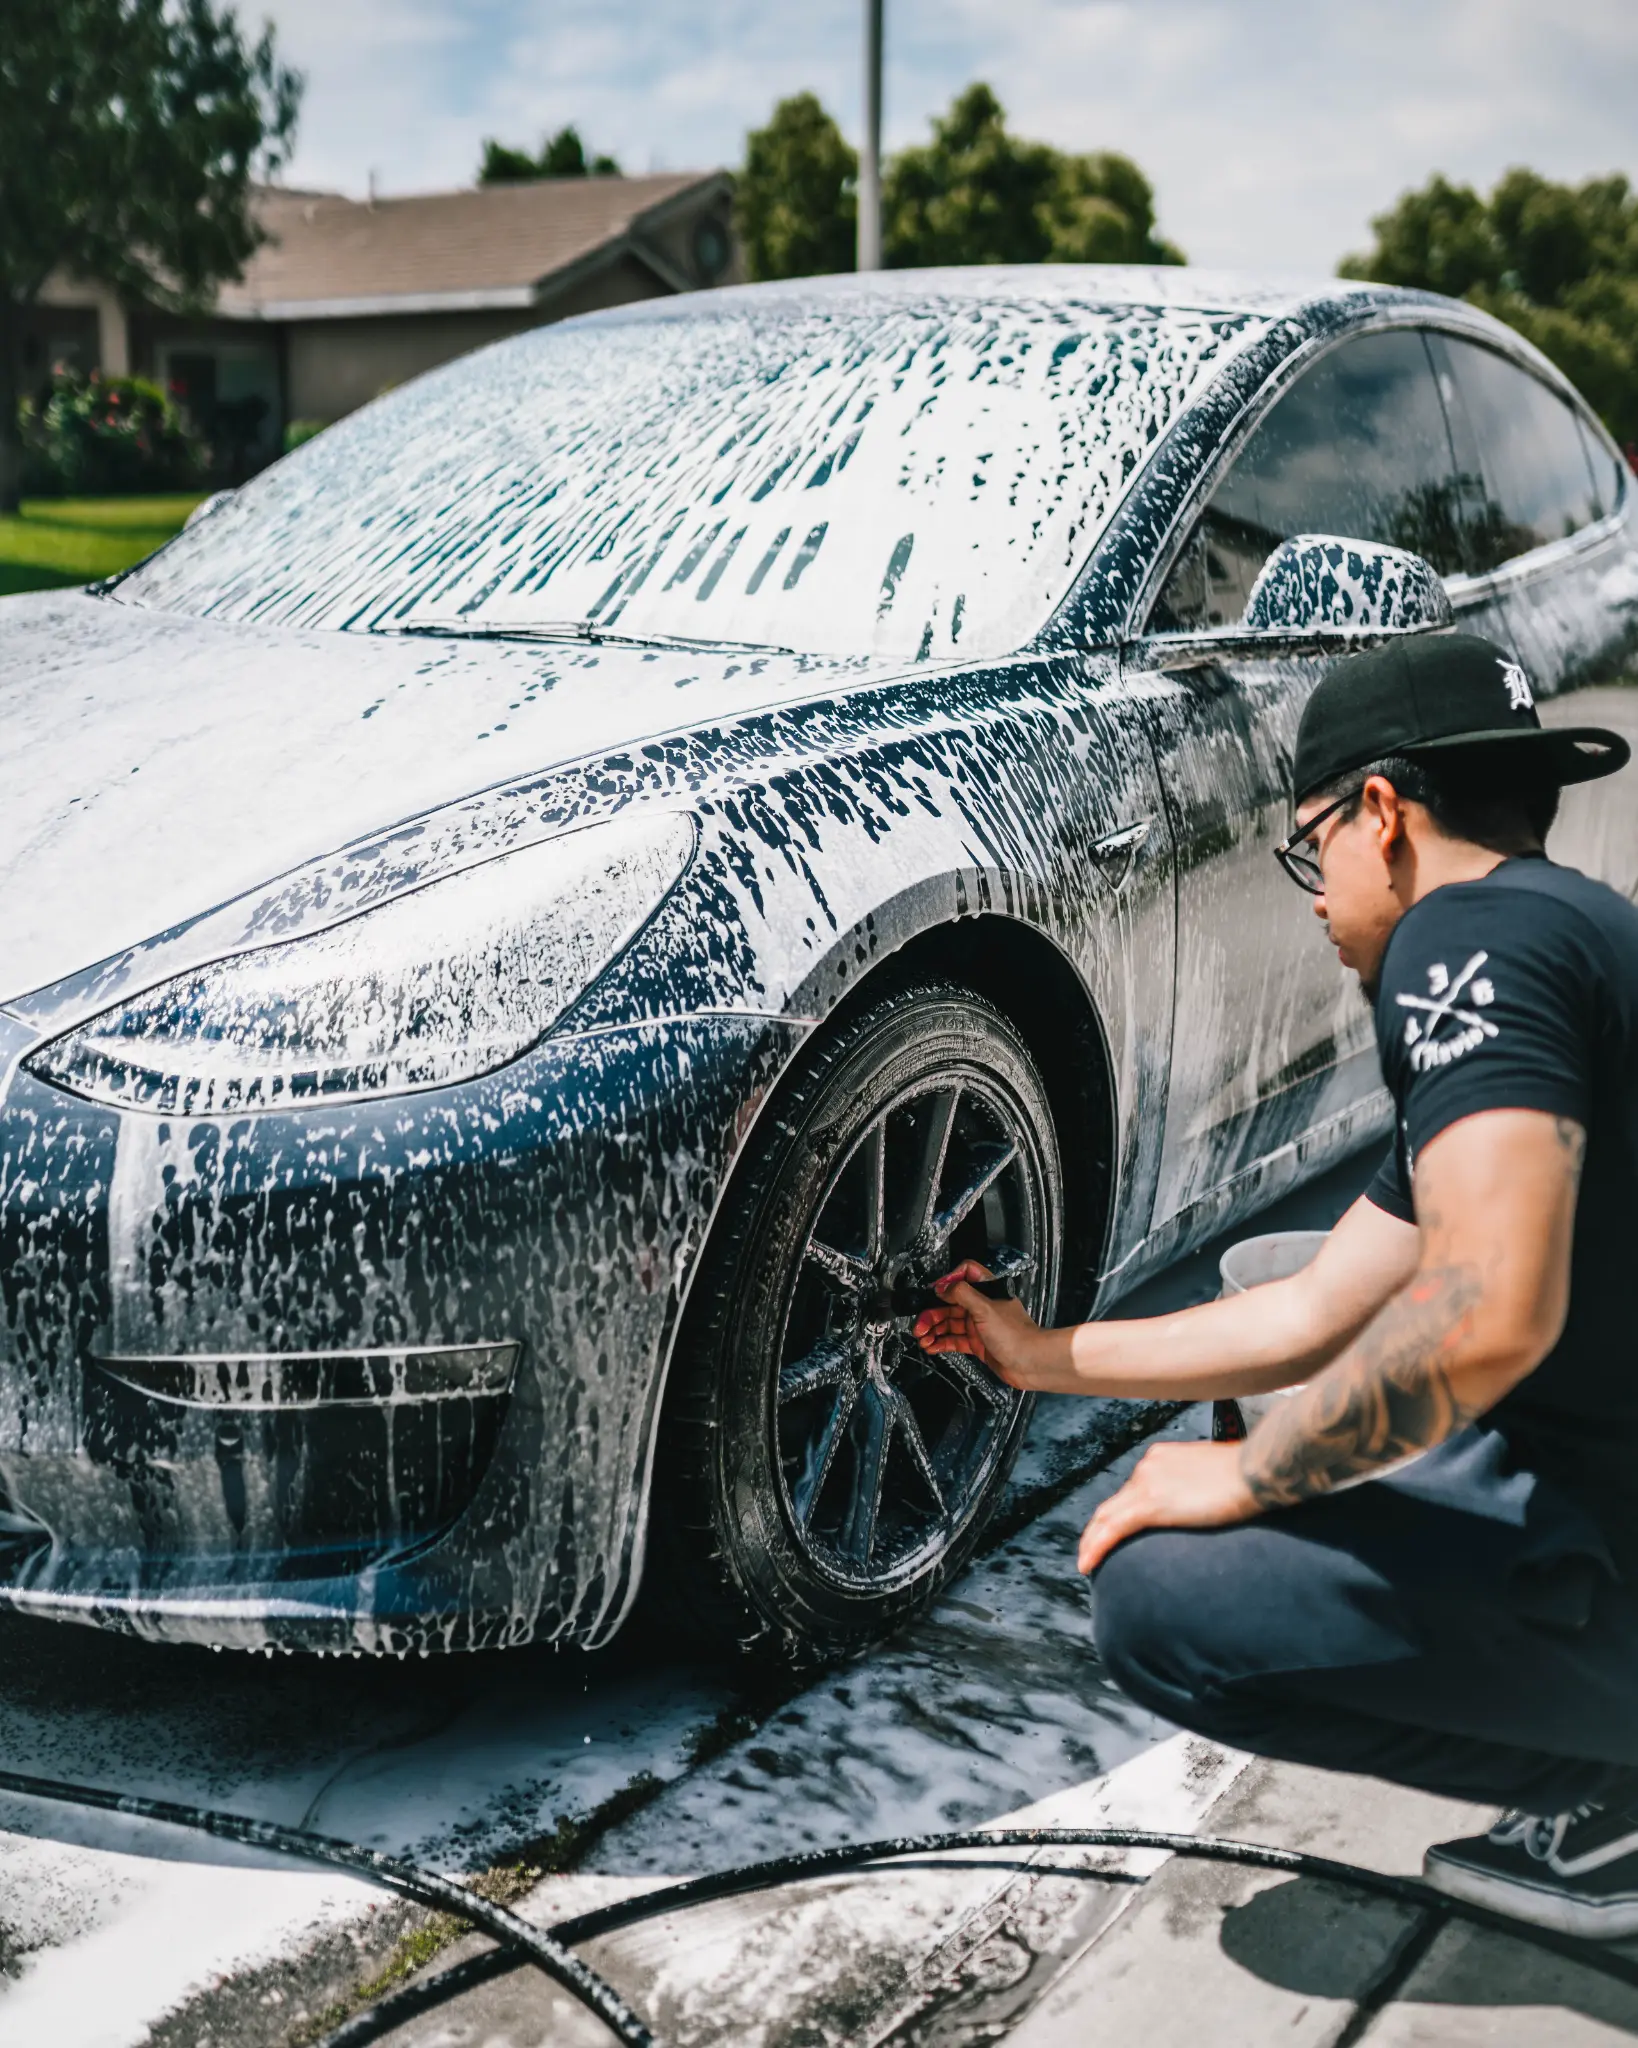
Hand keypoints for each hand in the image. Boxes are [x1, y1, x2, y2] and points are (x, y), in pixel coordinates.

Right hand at [914, 1260, 1044, 1388]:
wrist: (1031, 1364)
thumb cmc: (1016, 1335)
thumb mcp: (985, 1309)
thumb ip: (962, 1294)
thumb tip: (943, 1286)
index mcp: (987, 1291)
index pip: (965, 1274)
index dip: (949, 1281)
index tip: (935, 1292)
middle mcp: (982, 1307)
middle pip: (950, 1303)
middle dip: (932, 1313)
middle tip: (919, 1325)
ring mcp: (979, 1326)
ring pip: (950, 1323)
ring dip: (934, 1330)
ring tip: (922, 1338)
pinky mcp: (978, 1344)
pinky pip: (954, 1340)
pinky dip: (941, 1343)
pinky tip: (931, 1347)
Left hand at [1076, 1440, 1259, 1574]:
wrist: (1256, 1471)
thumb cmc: (1248, 1476)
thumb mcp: (1213, 1478)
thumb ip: (1196, 1490)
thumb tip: (1199, 1505)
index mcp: (1162, 1459)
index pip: (1132, 1490)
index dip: (1119, 1512)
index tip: (1114, 1531)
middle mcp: (1148, 1467)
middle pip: (1114, 1503)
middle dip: (1098, 1528)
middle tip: (1091, 1550)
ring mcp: (1147, 1483)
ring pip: (1107, 1516)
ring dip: (1092, 1541)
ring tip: (1086, 1562)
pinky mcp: (1152, 1503)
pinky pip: (1114, 1528)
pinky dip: (1097, 1546)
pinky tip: (1088, 1563)